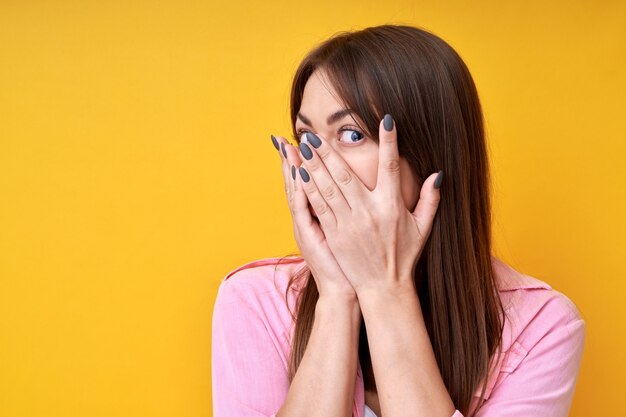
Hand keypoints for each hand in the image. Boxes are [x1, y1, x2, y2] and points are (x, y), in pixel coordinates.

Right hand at [271, 134, 356, 300]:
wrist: (342, 290)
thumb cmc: (347, 263)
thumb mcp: (342, 234)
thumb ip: (341, 211)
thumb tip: (346, 191)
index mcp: (315, 216)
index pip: (305, 184)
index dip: (299, 164)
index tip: (296, 142)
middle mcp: (306, 220)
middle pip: (295, 185)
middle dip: (290, 161)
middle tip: (285, 138)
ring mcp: (305, 228)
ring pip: (296, 193)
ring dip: (292, 171)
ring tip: (288, 149)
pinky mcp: (310, 236)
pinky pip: (302, 209)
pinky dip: (299, 191)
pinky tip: (298, 174)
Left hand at [293, 114, 441, 294]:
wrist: (383, 287)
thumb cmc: (404, 256)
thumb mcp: (423, 228)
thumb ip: (430, 200)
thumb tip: (437, 174)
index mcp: (392, 206)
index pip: (391, 167)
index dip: (390, 142)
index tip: (386, 118)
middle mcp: (369, 212)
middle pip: (347, 174)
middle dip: (330, 152)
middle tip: (317, 133)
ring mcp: (349, 223)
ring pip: (329, 188)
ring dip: (314, 165)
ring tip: (304, 146)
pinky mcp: (334, 234)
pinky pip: (320, 207)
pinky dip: (309, 188)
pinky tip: (300, 173)